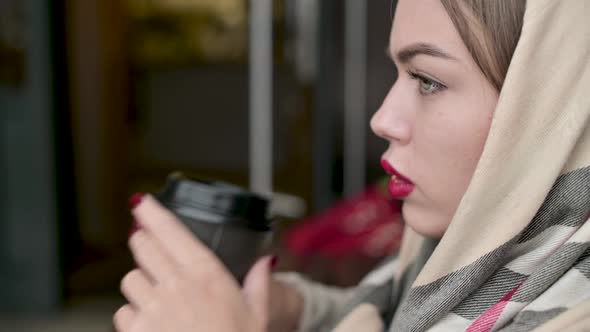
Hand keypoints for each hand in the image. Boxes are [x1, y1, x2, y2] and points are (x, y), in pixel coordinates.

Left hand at [113, 195, 271, 331]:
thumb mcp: (256, 316)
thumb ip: (258, 283)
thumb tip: (266, 262)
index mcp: (207, 274)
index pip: (171, 230)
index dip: (151, 212)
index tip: (142, 203)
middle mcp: (177, 285)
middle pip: (142, 246)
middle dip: (144, 244)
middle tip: (151, 252)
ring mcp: (153, 308)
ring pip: (130, 280)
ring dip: (140, 286)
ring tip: (160, 303)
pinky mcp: (137, 330)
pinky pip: (124, 313)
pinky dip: (134, 317)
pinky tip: (153, 327)